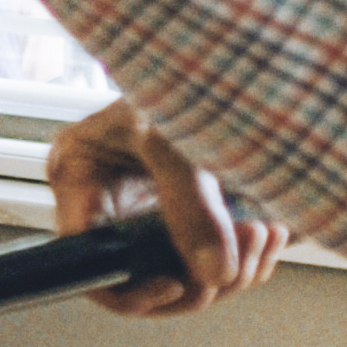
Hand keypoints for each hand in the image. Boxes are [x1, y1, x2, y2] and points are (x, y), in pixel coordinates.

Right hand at [46, 97, 284, 316]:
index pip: (84, 256)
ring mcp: (150, 216)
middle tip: (237, 259)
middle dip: (196, 280)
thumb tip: (217, 274)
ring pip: (185, 281)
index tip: (174, 283)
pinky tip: (267, 231)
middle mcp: (108, 204)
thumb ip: (190, 206)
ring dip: (233, 271)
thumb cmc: (179, 81)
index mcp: (79, 176)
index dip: (126, 287)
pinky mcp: (191, 220)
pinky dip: (248, 258)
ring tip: (262, 234)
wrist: (224, 60)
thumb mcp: (174, 139)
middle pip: (138, 279)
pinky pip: (215, 264)